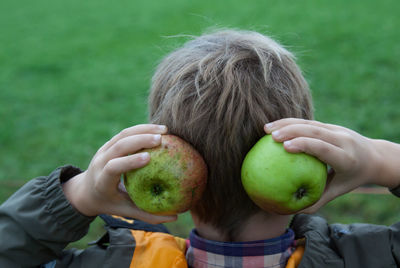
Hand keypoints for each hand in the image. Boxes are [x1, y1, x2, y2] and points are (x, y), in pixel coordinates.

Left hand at [62, 124, 176, 223]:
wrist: (86, 190)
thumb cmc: (110, 203)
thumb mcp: (126, 212)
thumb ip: (148, 215)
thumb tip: (174, 217)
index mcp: (101, 181)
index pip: (113, 167)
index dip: (130, 161)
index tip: (148, 158)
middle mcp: (99, 162)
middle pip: (119, 145)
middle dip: (140, 140)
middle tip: (161, 139)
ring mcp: (103, 150)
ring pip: (122, 135)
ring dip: (143, 130)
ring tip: (165, 130)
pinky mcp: (109, 143)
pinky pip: (125, 133)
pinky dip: (142, 129)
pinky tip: (158, 130)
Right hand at [264, 118, 399, 212]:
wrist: (374, 157)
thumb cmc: (350, 179)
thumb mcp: (338, 191)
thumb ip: (317, 200)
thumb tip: (293, 211)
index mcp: (347, 158)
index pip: (324, 148)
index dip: (305, 145)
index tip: (286, 147)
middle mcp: (343, 140)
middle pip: (315, 132)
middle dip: (292, 131)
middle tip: (271, 137)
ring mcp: (338, 130)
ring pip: (310, 123)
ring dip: (287, 124)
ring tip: (266, 129)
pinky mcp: (330, 125)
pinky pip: (309, 122)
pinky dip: (291, 123)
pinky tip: (275, 127)